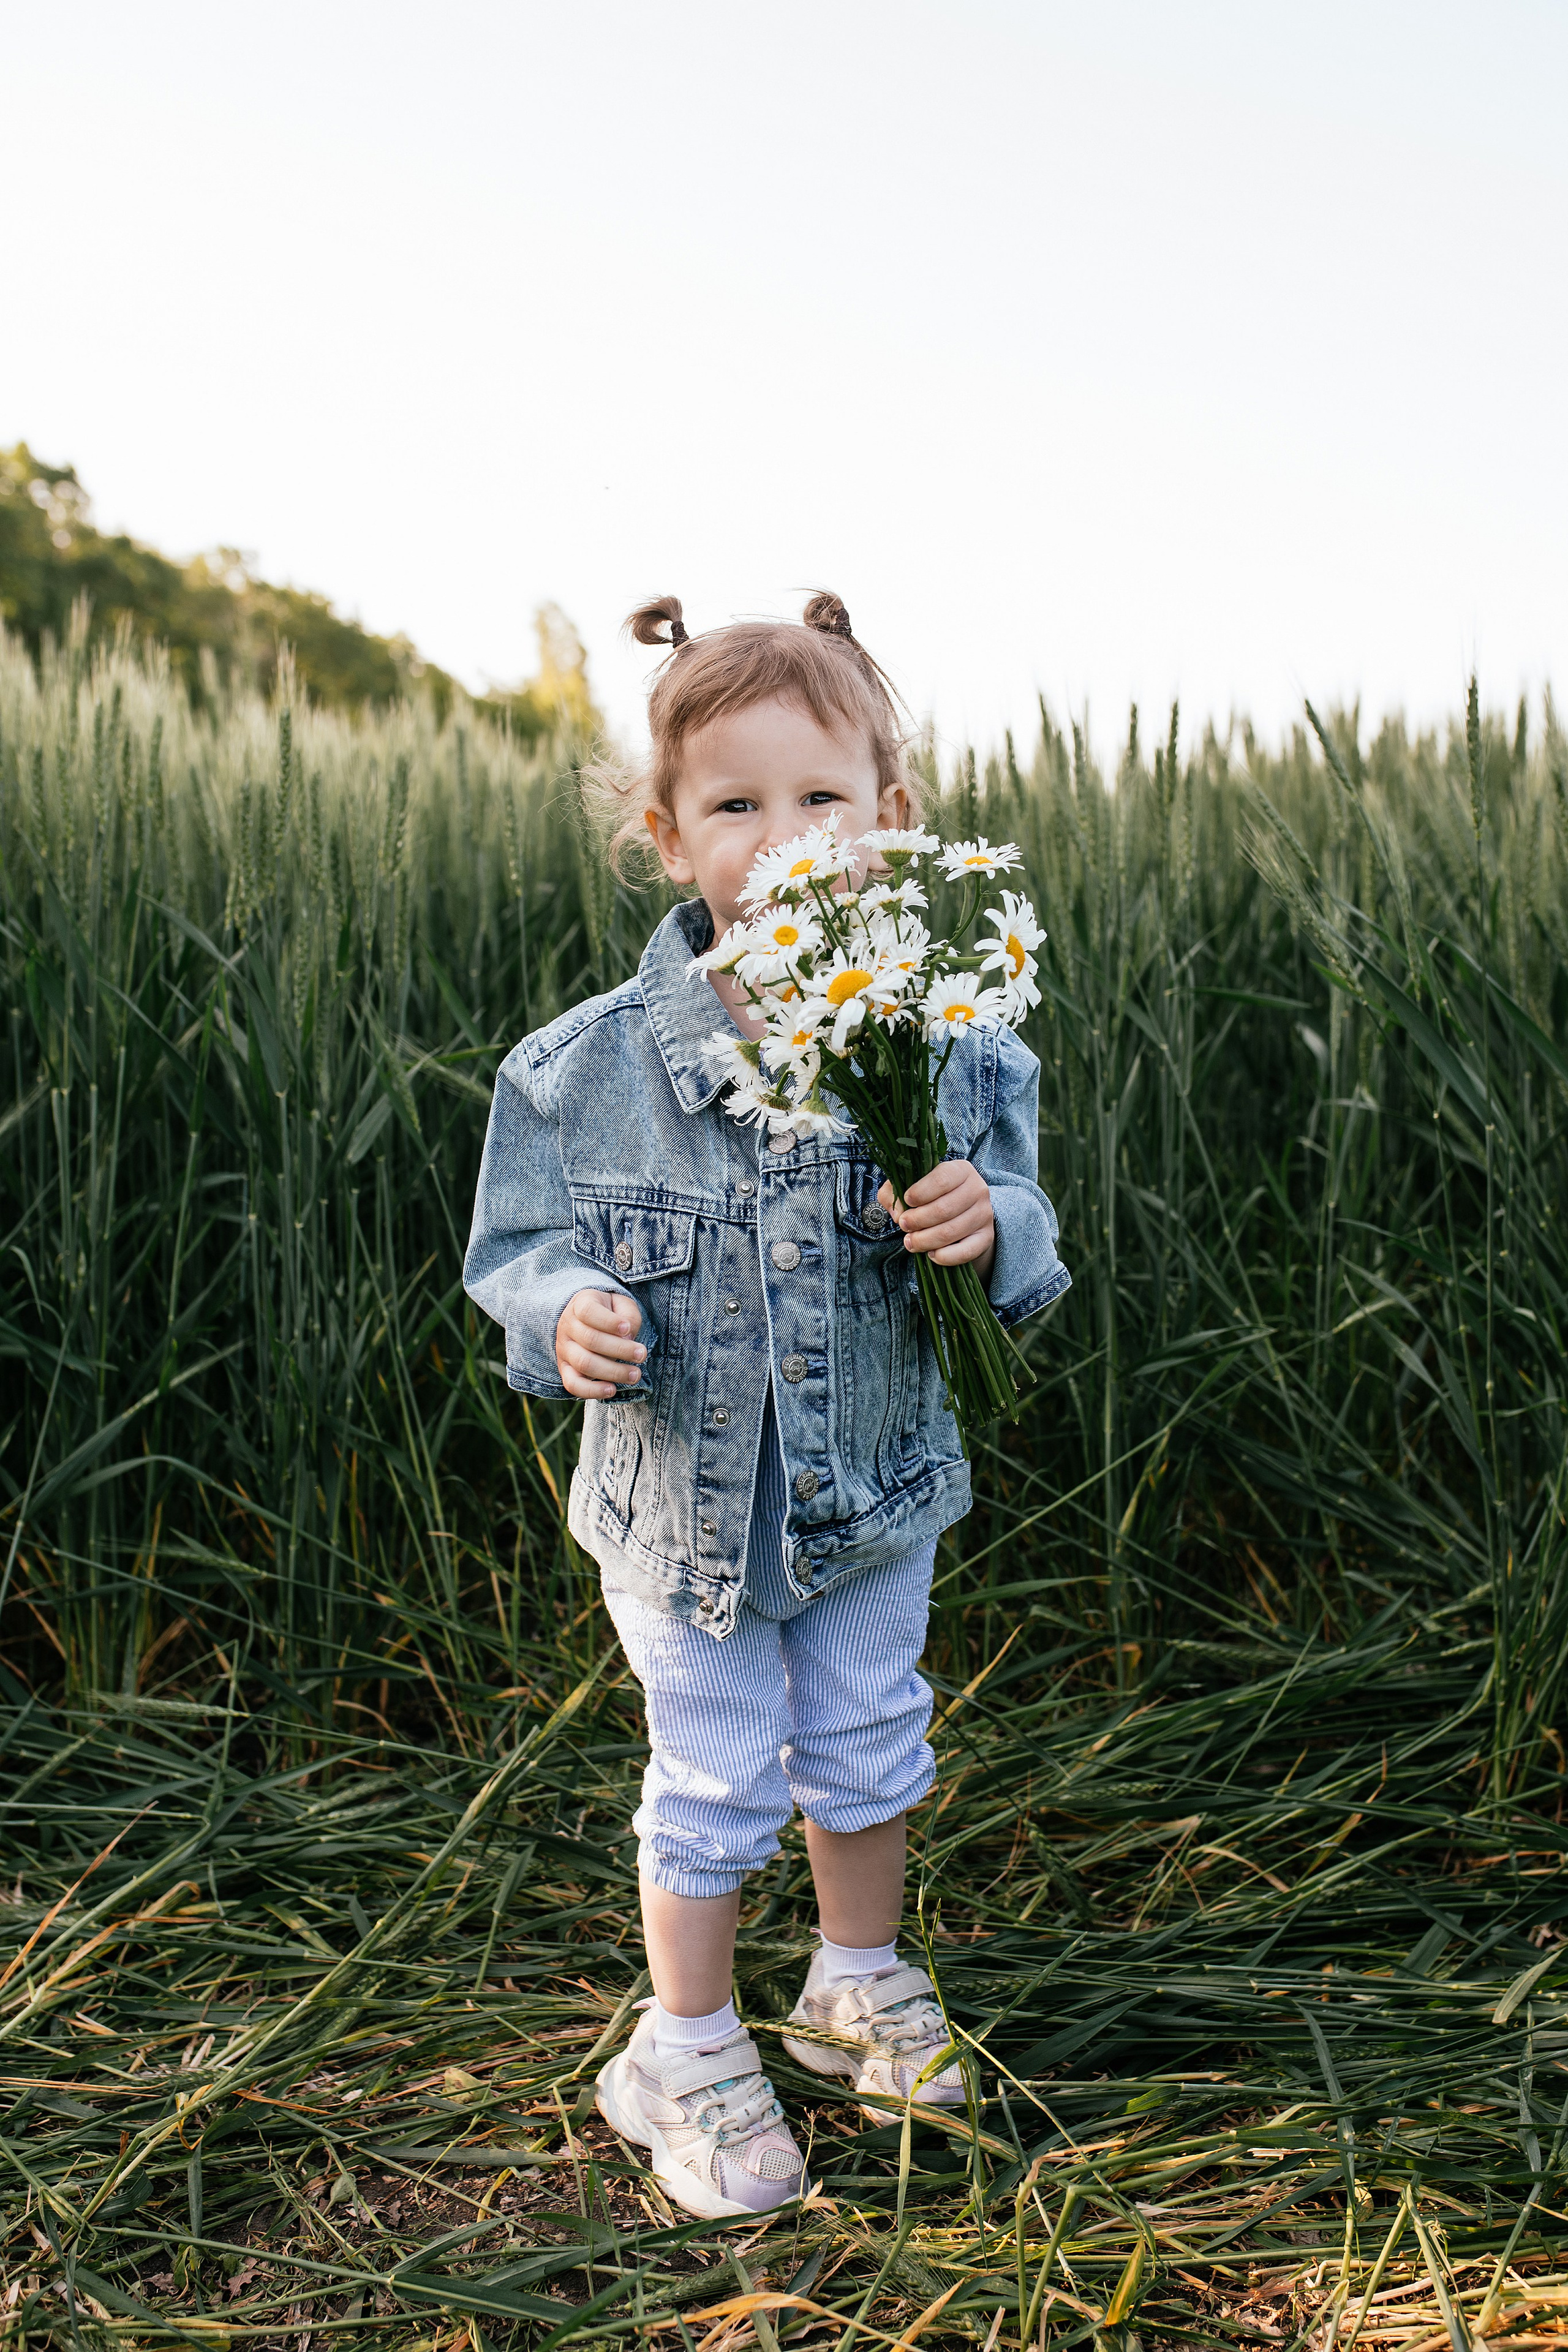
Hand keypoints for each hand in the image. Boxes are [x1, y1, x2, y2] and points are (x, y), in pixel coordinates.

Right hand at [556, 1289, 646, 1399]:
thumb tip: (627, 1337)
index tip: (628, 1328)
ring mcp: (564, 1349)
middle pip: (590, 1340)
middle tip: (642, 1355)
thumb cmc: (611, 1312)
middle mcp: (567, 1326)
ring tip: (635, 1374)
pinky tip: (612, 1390)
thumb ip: (628, 1316)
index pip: (588, 1311)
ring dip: (613, 1371)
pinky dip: (592, 1390)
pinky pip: (572, 1384)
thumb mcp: (622, 1305)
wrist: (588, 1321)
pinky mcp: (565, 1369)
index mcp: (580, 1304)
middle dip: (620, 1349)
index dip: (609, 1322)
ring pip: (584, 1363)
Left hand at [879, 1159, 995, 1278]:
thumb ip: (894, 1192)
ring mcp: (984, 1214)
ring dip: (925, 1240)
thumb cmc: (931, 1196)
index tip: (907, 1200)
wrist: (961, 1213)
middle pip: (944, 1209)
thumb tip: (898, 1213)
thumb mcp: (910, 1186)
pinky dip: (945, 1256)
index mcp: (961, 1170)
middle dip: (918, 1220)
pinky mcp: (986, 1237)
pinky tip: (931, 1254)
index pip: (941, 1180)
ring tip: (910, 1242)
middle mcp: (977, 1189)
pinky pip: (966, 1251)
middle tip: (904, 1225)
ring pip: (951, 1232)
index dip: (920, 1192)